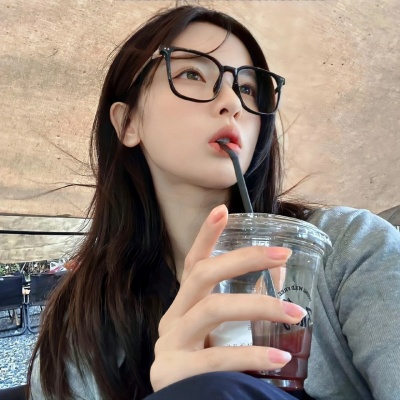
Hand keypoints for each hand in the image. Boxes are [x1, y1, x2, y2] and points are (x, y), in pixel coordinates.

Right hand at [150, 204, 306, 391]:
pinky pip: (216, 356)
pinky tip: (279, 356)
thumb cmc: (204, 366)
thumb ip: (239, 307)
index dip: (206, 236)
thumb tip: (277, 278)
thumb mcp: (218, 333)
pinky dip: (252, 354)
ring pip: (213, 309)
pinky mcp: (173, 371)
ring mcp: (169, 343)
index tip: (223, 209)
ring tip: (295, 314)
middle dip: (243, 259)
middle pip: (202, 275)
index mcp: (182, 306)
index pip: (193, 264)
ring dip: (259, 306)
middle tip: (282, 255)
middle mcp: (172, 318)